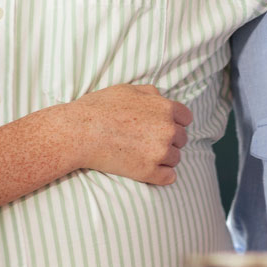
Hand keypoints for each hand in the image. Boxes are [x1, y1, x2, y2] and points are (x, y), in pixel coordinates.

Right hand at [67, 85, 192, 185]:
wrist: (79, 131)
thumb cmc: (99, 108)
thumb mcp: (128, 89)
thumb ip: (150, 93)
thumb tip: (161, 98)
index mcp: (166, 108)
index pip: (186, 118)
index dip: (174, 122)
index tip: (160, 126)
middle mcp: (167, 130)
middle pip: (181, 139)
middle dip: (168, 140)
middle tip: (146, 140)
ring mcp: (160, 153)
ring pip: (176, 159)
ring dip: (163, 158)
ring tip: (141, 154)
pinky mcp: (149, 172)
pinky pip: (168, 177)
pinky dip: (160, 175)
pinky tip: (146, 168)